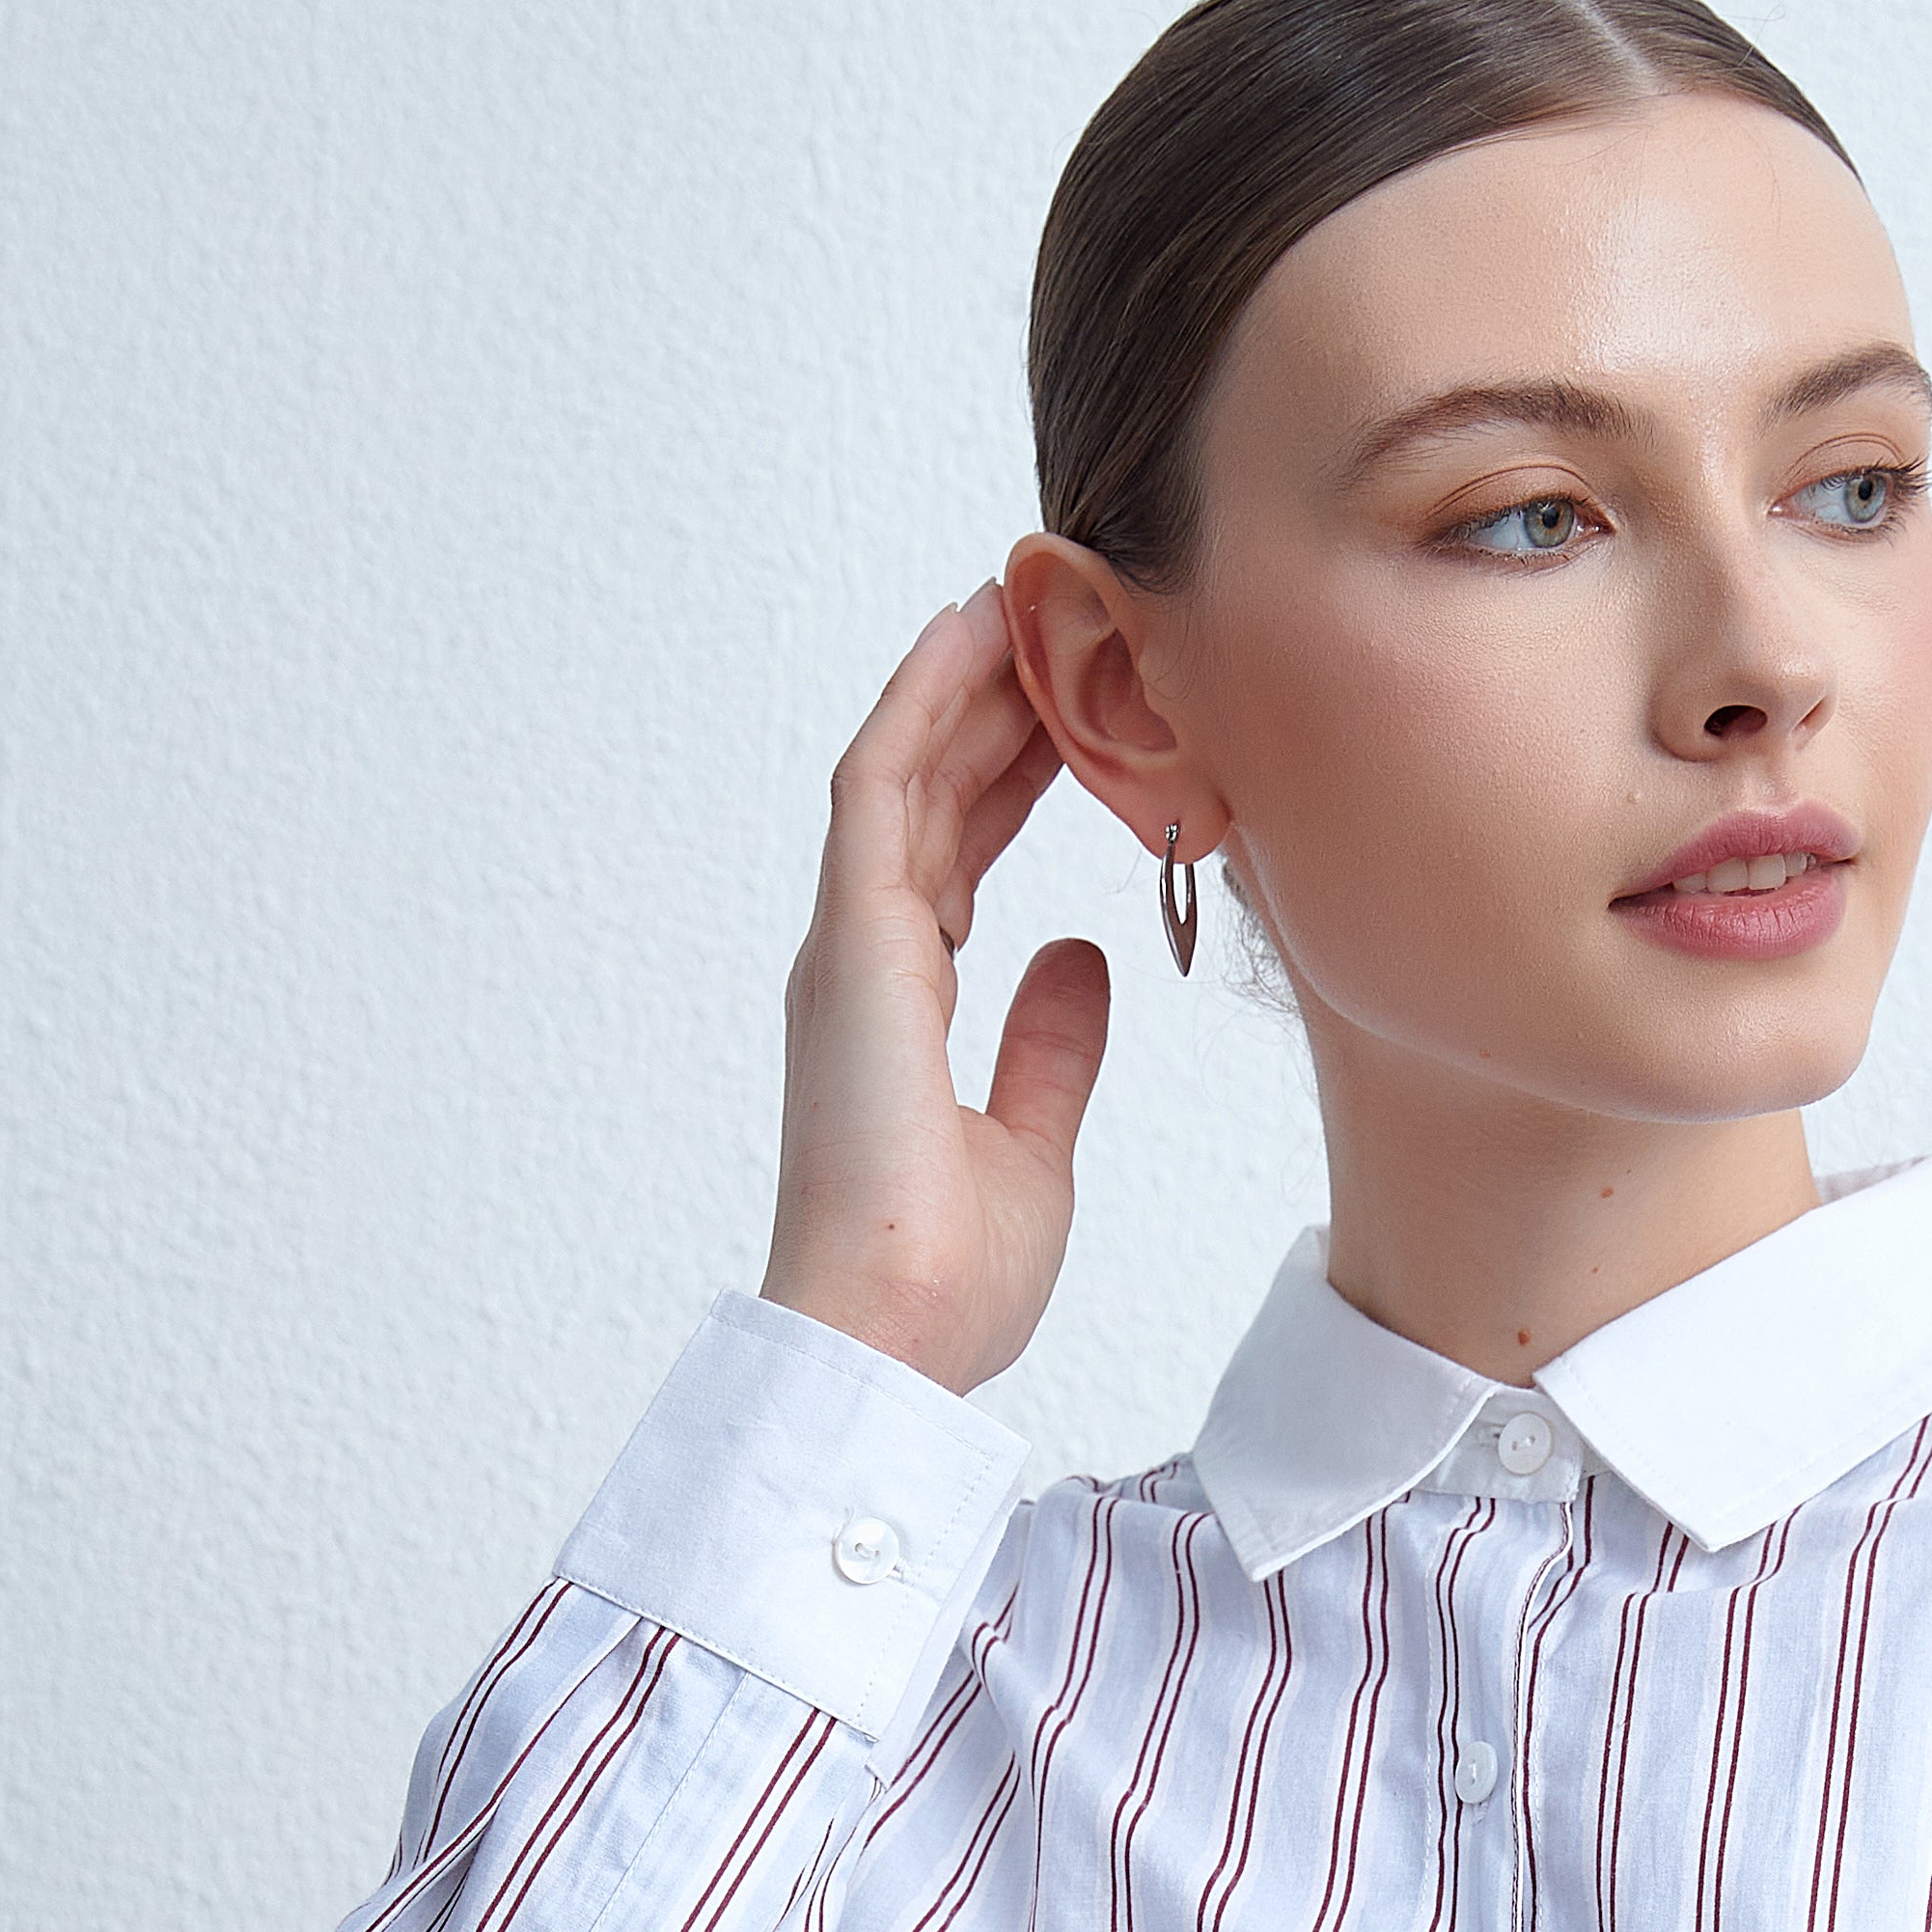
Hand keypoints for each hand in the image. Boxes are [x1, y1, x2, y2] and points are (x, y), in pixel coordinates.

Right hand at [760, 579, 1113, 1394]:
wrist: (892, 1336)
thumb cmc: (944, 1279)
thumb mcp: (1033, 1145)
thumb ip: (1050, 1047)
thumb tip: (1080, 964)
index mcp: (900, 1010)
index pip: (957, 857)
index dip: (1005, 777)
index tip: (1065, 718)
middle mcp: (864, 964)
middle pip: (933, 797)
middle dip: (992, 708)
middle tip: (1055, 625)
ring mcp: (851, 949)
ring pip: (907, 771)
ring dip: (961, 683)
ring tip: (1018, 596)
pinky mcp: (854, 945)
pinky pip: (883, 788)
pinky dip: (923, 706)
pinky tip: (968, 637)